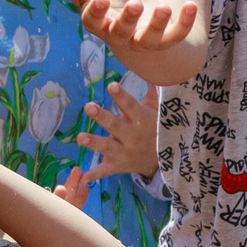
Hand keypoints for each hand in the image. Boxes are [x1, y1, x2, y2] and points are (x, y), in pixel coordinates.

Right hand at [39, 0, 200, 55]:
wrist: (141, 17)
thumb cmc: (111, 0)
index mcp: (100, 23)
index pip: (94, 22)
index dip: (96, 13)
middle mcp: (121, 36)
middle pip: (122, 33)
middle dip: (128, 20)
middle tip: (135, 4)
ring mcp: (144, 40)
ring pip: (150, 39)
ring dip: (158, 25)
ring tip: (164, 7)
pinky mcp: (166, 40)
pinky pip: (175, 36)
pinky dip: (184, 22)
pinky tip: (191, 5)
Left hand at [56, 81, 160, 206]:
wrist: (165, 160)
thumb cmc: (157, 129)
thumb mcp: (158, 111)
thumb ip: (152, 93)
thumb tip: (154, 69)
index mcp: (142, 120)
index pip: (131, 106)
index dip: (121, 96)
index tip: (111, 86)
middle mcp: (133, 136)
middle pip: (116, 125)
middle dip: (102, 116)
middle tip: (89, 106)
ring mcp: (125, 152)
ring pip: (108, 146)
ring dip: (94, 143)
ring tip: (80, 137)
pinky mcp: (118, 165)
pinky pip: (105, 170)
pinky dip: (95, 175)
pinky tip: (83, 177)